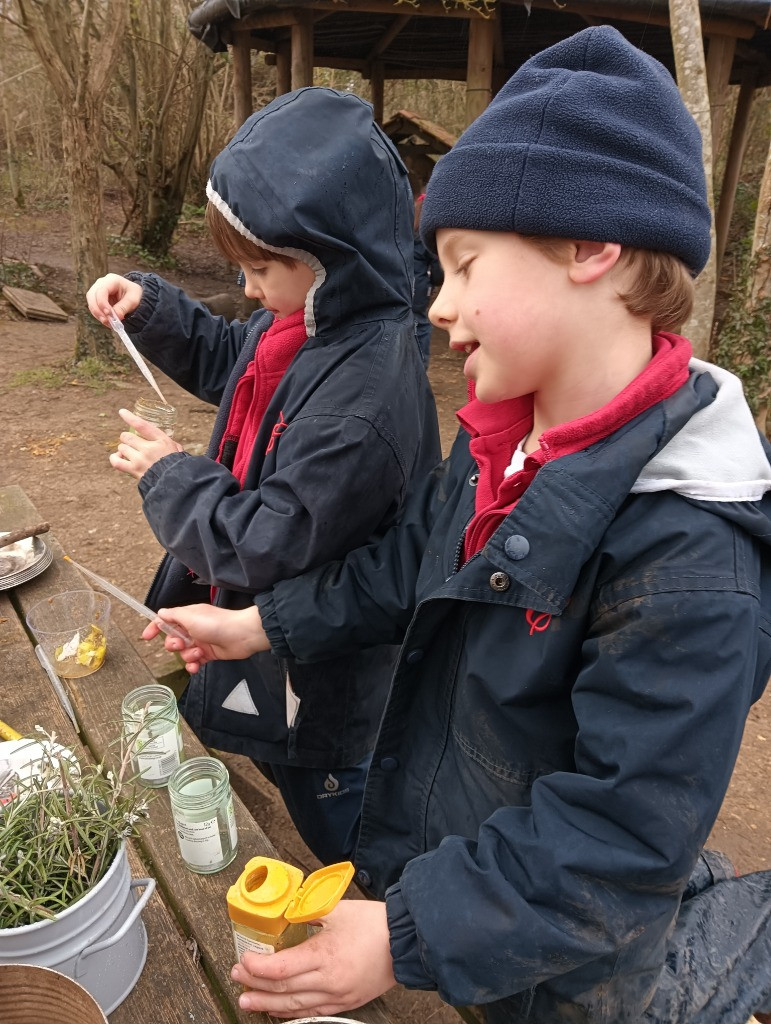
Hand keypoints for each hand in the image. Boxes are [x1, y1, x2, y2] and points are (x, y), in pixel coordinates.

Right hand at [86, 274, 142, 325]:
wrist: (134, 295)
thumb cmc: (134, 294)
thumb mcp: (133, 300)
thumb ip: (123, 307)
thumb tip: (114, 317)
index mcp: (112, 280)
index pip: (101, 290)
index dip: (102, 303)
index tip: (108, 314)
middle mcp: (101, 283)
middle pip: (91, 296)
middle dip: (97, 310)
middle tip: (105, 321)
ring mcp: (97, 291)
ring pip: (91, 303)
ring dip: (98, 315)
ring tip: (109, 323)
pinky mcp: (96, 299)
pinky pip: (94, 308)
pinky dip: (100, 316)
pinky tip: (108, 322)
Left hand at [109, 408, 182, 479]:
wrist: (176, 483)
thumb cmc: (177, 466)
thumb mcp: (177, 450)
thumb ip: (172, 445)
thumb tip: (174, 446)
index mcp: (161, 440)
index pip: (141, 424)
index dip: (130, 417)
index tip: (122, 412)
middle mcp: (148, 448)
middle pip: (127, 436)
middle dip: (127, 439)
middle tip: (132, 444)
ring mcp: (140, 459)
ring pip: (122, 447)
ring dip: (124, 450)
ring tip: (130, 454)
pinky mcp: (133, 470)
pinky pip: (116, 461)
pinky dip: (115, 458)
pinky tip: (119, 458)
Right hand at [142, 604, 268, 672]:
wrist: (241, 635)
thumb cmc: (216, 623)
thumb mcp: (190, 616)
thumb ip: (173, 615)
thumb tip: (159, 612)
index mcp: (187, 616)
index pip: (166, 621)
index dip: (155, 628)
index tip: (146, 637)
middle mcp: (193, 629)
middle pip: (173, 640)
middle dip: (174, 645)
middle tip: (182, 644)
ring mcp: (201, 642)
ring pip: (183, 653)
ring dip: (187, 655)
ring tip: (198, 653)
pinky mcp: (208, 654)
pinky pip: (194, 662)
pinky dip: (193, 665)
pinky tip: (196, 666)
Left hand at [231, 900, 395, 1017]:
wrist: (404, 942)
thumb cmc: (373, 924)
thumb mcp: (336, 909)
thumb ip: (307, 913)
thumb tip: (286, 913)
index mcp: (325, 955)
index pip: (281, 968)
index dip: (258, 968)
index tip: (243, 961)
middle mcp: (328, 980)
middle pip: (283, 990)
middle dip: (255, 986)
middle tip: (237, 980)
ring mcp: (336, 996)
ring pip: (294, 1006)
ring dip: (268, 1005)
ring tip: (247, 1003)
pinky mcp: (344, 1004)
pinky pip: (312, 1012)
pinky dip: (291, 1012)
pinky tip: (278, 1010)